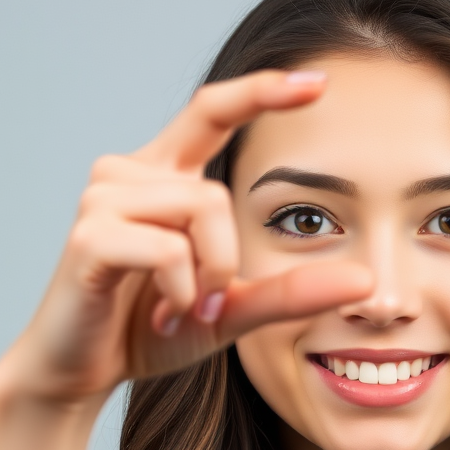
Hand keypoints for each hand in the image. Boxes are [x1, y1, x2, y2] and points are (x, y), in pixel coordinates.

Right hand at [0, 70, 372, 407]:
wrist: (82, 368)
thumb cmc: (151, 330)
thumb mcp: (234, 309)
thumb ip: (293, 292)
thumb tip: (367, 283)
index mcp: (165, 177)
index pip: (213, 111)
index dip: (261, 90)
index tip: (318, 81)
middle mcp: (129, 173)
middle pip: (217, 193)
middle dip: (226, 260)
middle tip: (201, 304)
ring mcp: (103, 199)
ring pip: (198, 211)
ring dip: (204, 276)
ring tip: (175, 308)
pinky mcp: (89, 236)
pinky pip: (167, 249)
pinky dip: (179, 290)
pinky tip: (160, 314)